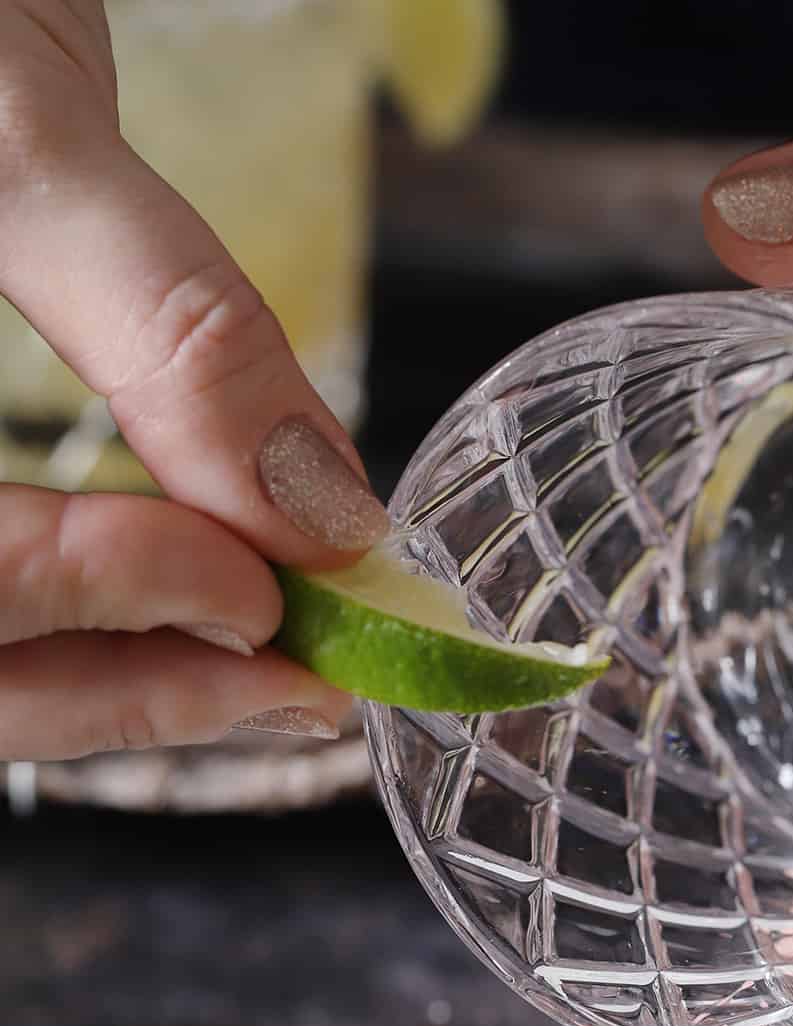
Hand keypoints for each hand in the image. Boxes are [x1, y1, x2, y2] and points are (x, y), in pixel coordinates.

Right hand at [0, 2, 382, 759]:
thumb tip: (327, 517)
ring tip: (274, 679)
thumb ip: (171, 334)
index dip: (121, 597)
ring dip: (129, 678)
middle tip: (306, 693)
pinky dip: (104, 621)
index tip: (284, 585)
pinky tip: (197, 614)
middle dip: (143, 691)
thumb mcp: (19, 131)